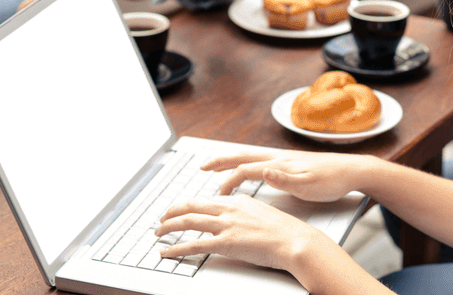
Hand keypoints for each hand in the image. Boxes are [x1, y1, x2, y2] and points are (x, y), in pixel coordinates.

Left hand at [156, 194, 330, 271]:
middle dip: (172, 211)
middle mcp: (229, 208)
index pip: (205, 200)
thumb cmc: (284, 231)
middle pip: (191, 206)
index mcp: (237, 200)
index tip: (180, 210)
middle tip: (162, 218)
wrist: (294, 241)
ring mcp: (226, 225)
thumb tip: (237, 217)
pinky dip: (176, 248)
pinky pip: (194, 244)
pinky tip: (167, 252)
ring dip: (169, 227)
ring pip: (188, 221)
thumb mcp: (261, 213)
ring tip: (158, 232)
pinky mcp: (225, 243)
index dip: (189, 205)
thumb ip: (245, 212)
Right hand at [202, 151, 369, 202]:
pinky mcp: (289, 163)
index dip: (228, 181)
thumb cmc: (332, 179)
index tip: (217, 194)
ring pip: (250, 156)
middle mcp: (278, 158)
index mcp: (280, 163)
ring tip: (217, 166)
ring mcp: (283, 159)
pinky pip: (260, 161)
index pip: (246, 169)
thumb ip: (285, 179)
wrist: (352, 170)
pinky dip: (246, 164)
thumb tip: (263, 172)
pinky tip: (246, 171)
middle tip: (203, 166)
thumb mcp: (309, 185)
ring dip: (231, 160)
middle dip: (221, 161)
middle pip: (243, 156)